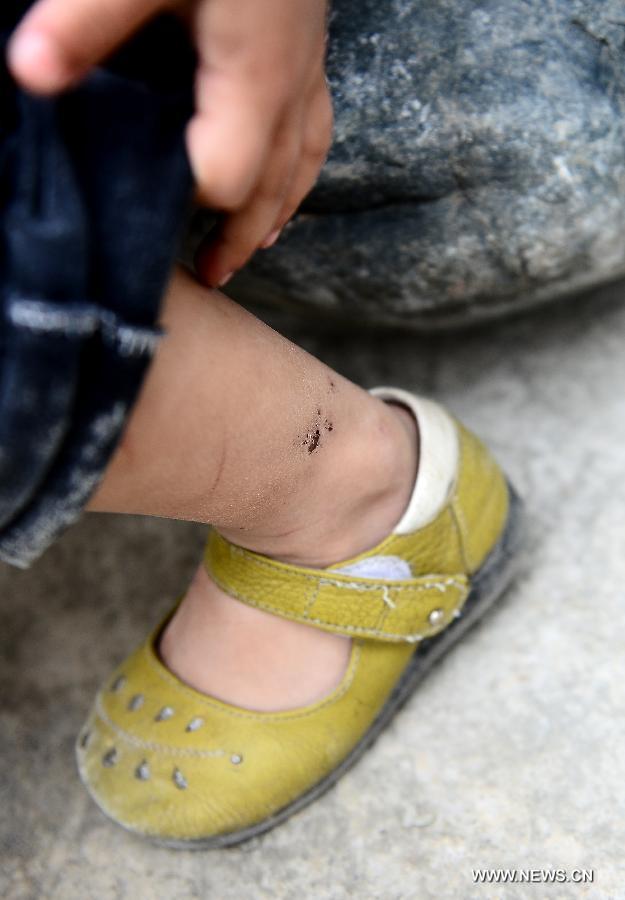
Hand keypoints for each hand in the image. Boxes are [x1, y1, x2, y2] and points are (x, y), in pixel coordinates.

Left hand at [7, 0, 332, 286]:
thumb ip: (89, 19)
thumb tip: (30, 76)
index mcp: (256, 78)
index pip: (225, 174)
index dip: (189, 202)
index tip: (148, 211)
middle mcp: (290, 87)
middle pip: (272, 187)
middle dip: (238, 235)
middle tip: (207, 275)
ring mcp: (307, 71)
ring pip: (303, 165)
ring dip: (276, 211)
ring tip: (249, 247)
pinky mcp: (308, 53)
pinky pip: (315, 131)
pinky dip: (299, 169)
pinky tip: (285, 181)